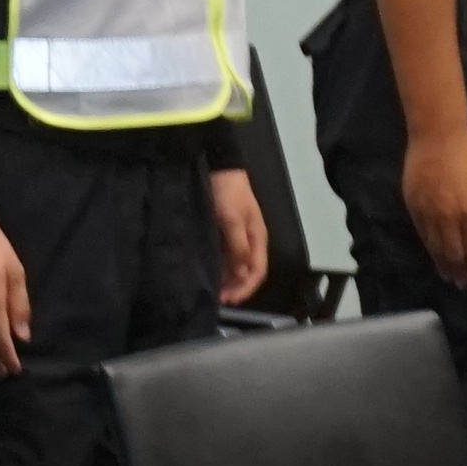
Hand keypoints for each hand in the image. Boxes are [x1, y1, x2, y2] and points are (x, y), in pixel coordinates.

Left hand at [210, 167, 269, 308]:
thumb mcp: (233, 219)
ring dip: (226, 278)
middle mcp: (249, 240)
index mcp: (257, 238)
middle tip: (217, 298)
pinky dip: (219, 266)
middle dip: (235, 286)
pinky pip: (224, 255)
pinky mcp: (224, 230)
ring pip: (235, 265)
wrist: (218, 165)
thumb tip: (242, 273)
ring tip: (212, 289)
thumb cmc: (228, 191)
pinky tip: (208, 271)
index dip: (246, 288)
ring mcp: (237, 236)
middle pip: (247, 271)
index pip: (257, 271)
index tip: (230, 300)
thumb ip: (238, 247)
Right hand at [404, 124, 466, 285]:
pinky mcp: (413, 207)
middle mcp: (449, 217)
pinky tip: (434, 257)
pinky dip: (429, 250)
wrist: (437, 135)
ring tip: (450, 279)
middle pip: (454, 253)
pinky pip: (422, 235)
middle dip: (461, 272)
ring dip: (444, 266)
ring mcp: (429, 213)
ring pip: (436, 248)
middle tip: (464, 286)